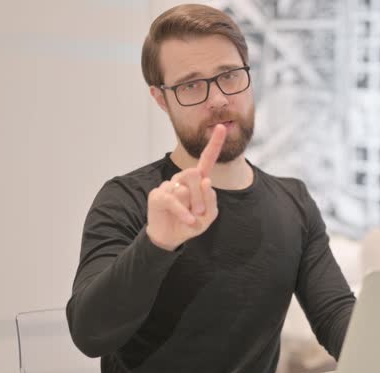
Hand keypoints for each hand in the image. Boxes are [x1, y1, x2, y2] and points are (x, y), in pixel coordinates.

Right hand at [146, 124, 225, 250]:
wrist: (171, 237)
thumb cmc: (191, 223)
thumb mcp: (208, 216)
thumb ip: (211, 200)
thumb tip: (206, 181)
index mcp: (198, 180)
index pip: (207, 159)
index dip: (214, 143)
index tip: (221, 127)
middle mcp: (183, 178)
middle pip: (195, 173)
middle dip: (201, 195)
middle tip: (200, 212)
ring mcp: (169, 185)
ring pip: (184, 187)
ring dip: (192, 206)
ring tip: (191, 218)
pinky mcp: (158, 195)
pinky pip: (173, 199)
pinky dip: (183, 212)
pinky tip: (188, 220)